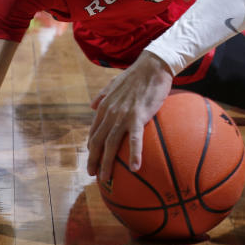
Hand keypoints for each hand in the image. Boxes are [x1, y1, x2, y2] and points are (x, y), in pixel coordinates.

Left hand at [87, 52, 173, 184]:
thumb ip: (101, 95)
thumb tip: (91, 105)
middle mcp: (109, 113)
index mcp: (104, 106)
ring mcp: (122, 115)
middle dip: (93, 160)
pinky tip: (135, 168)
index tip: (92, 159)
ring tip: (106, 178)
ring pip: (110, 144)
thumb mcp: (113, 83)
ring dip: (106, 163)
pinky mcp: (138, 116)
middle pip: (97, 141)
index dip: (91, 147)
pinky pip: (134, 139)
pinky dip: (133, 155)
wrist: (152, 65)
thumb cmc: (136, 74)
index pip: (94, 131)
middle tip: (92, 174)